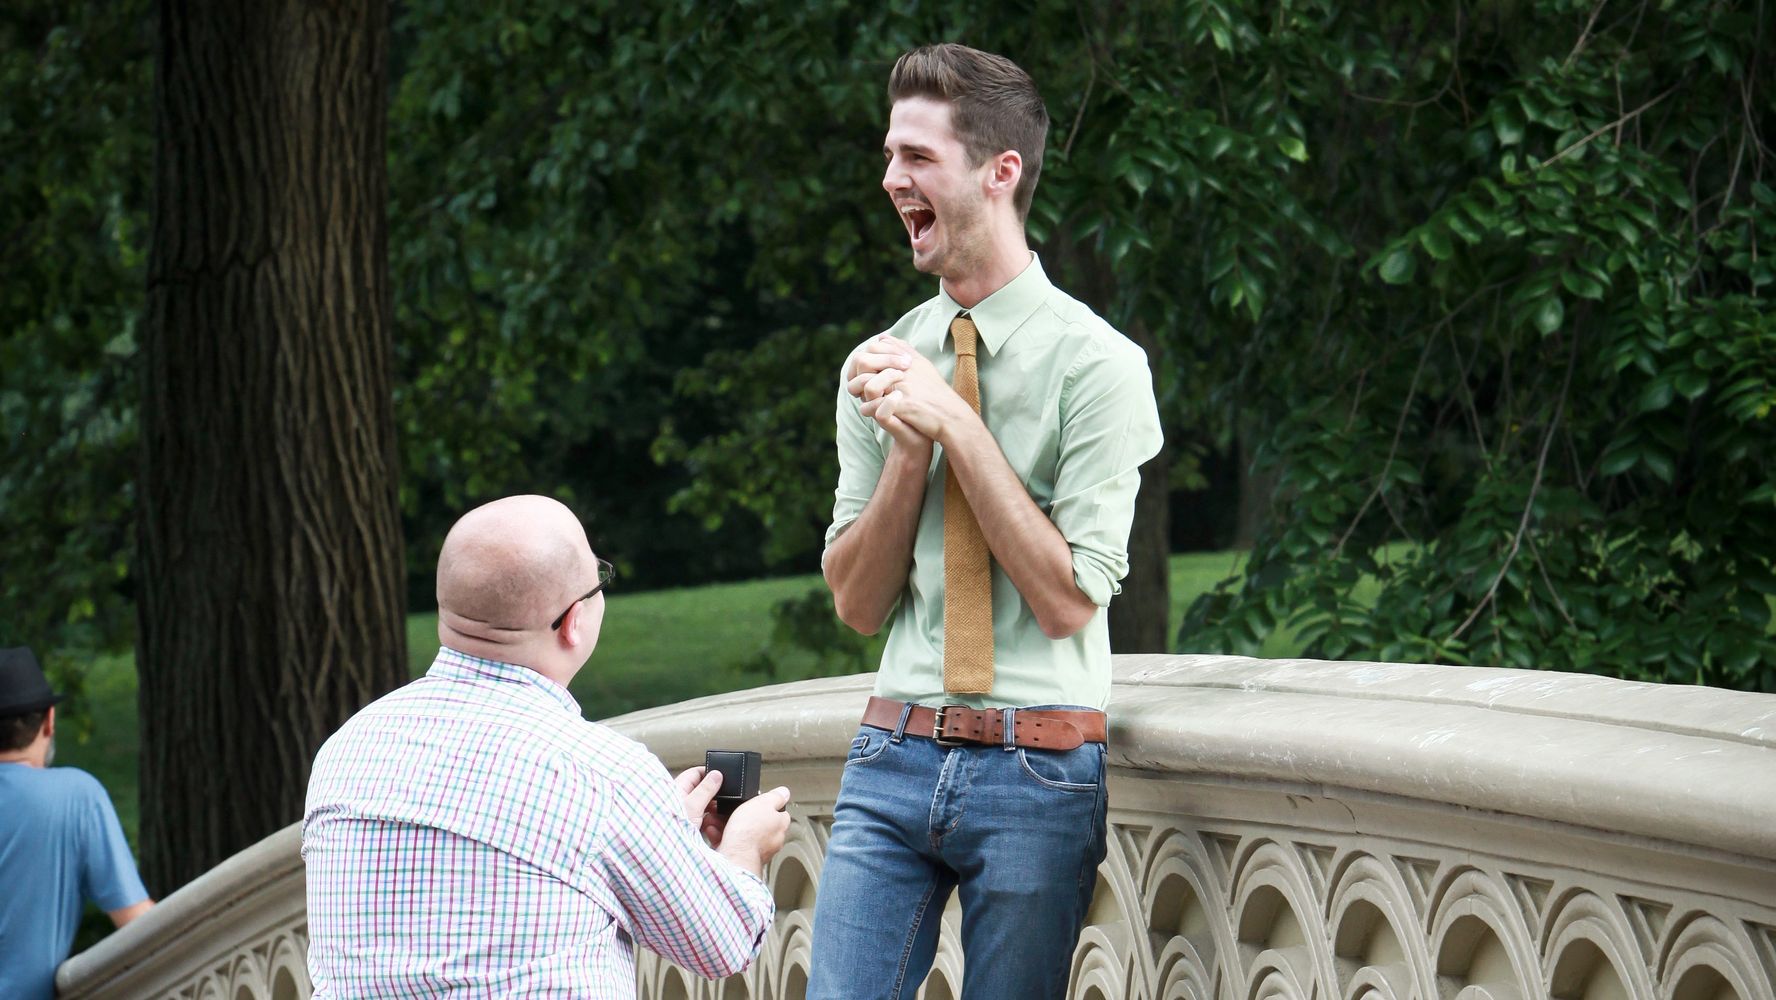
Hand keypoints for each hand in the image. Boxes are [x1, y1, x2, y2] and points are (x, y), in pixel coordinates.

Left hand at [674, 766, 726, 844]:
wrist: (662, 850)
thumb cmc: (671, 827)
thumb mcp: (693, 806)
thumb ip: (706, 789)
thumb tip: (717, 774)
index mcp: (677, 787)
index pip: (696, 772)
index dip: (710, 773)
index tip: (723, 778)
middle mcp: (678, 797)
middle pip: (699, 788)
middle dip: (713, 793)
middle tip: (723, 800)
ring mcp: (681, 811)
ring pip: (700, 803)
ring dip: (710, 808)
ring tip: (717, 814)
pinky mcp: (683, 823)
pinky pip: (699, 816)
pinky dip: (706, 818)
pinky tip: (710, 824)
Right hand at [716, 786, 792, 876]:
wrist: (734, 856)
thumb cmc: (750, 832)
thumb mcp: (764, 802)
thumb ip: (776, 796)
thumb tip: (784, 792)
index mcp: (780, 825)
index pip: (778, 812)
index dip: (765, 804)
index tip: (754, 802)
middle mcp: (771, 840)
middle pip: (756, 822)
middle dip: (741, 815)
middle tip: (730, 810)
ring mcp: (756, 850)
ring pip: (741, 833)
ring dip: (727, 825)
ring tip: (716, 819)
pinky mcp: (741, 857)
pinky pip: (730, 844)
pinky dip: (721, 837)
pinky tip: (714, 832)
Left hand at [852, 336, 971, 444]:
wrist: (950, 416)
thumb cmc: (935, 392)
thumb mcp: (922, 365)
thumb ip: (902, 350)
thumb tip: (882, 337)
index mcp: (906, 358)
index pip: (873, 348)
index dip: (865, 361)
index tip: (868, 374)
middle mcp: (903, 369)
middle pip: (866, 363)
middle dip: (859, 376)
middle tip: (860, 388)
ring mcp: (903, 387)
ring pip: (866, 386)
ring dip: (862, 394)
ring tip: (866, 400)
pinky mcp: (903, 406)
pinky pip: (872, 407)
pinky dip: (868, 410)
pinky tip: (871, 413)